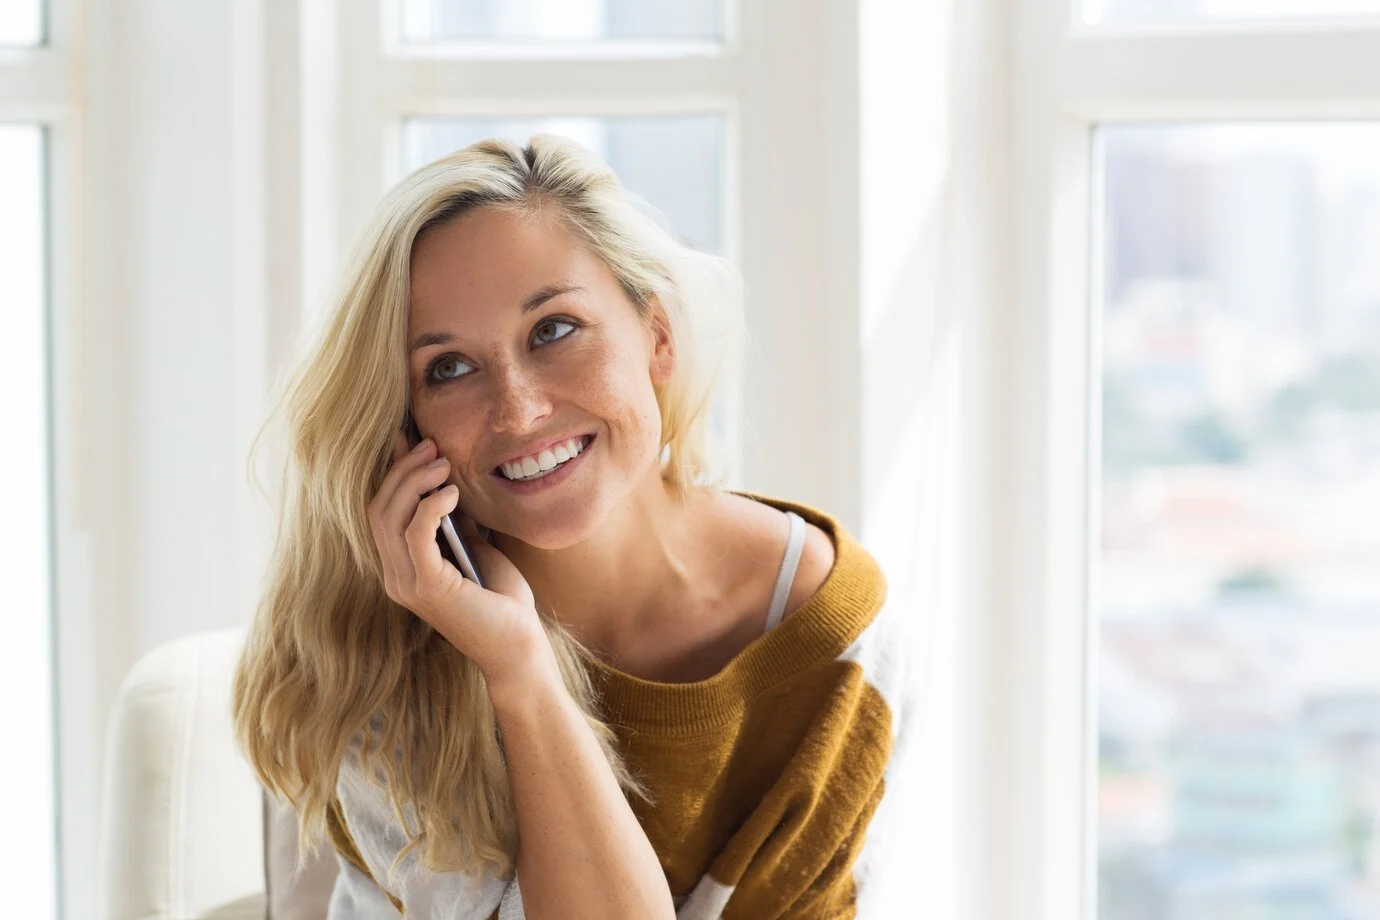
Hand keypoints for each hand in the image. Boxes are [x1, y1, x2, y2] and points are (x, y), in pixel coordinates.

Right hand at [367, 428, 552, 684]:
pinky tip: (453, 493)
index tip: (412, 441)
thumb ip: (454, 524)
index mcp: (402, 568)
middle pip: (378, 509)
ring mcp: (407, 583)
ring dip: (416, 482)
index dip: (392, 474)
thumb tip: (447, 483)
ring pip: (390, 517)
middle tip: (432, 445)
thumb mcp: (475, 551)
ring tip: (445, 464)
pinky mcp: (428, 587)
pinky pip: (415, 534)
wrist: (519, 646)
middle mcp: (395, 577)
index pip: (379, 512)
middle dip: (403, 470)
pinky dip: (430, 506)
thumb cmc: (502, 602)